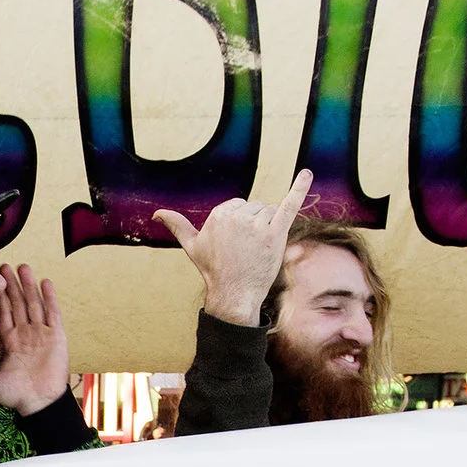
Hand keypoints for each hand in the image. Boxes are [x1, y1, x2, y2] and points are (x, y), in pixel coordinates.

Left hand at [0, 264, 66, 415]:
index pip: (3, 314)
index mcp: (10, 342)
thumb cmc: (16, 396)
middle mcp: (25, 334)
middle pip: (18, 304)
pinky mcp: (57, 336)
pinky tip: (45, 282)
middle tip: (4, 266)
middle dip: (11, 285)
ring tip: (23, 267)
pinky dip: (50, 298)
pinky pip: (53, 313)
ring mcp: (41, 334)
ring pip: (34, 304)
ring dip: (29, 285)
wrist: (39, 404)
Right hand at [154, 171, 314, 326]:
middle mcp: (237, 216)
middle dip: (255, 226)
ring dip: (269, 228)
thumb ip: (177, 225)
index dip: (241, 225)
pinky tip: (308, 173)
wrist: (233, 293)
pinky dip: (300, 188)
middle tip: (246, 250)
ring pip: (270, 212)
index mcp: (219, 213)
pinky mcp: (275, 233)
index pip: (240, 206)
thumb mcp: (192, 246)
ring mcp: (257, 224)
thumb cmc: (213, 269)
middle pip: (256, 208)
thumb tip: (157, 214)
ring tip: (258, 249)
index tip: (235, 244)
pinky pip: (290, 205)